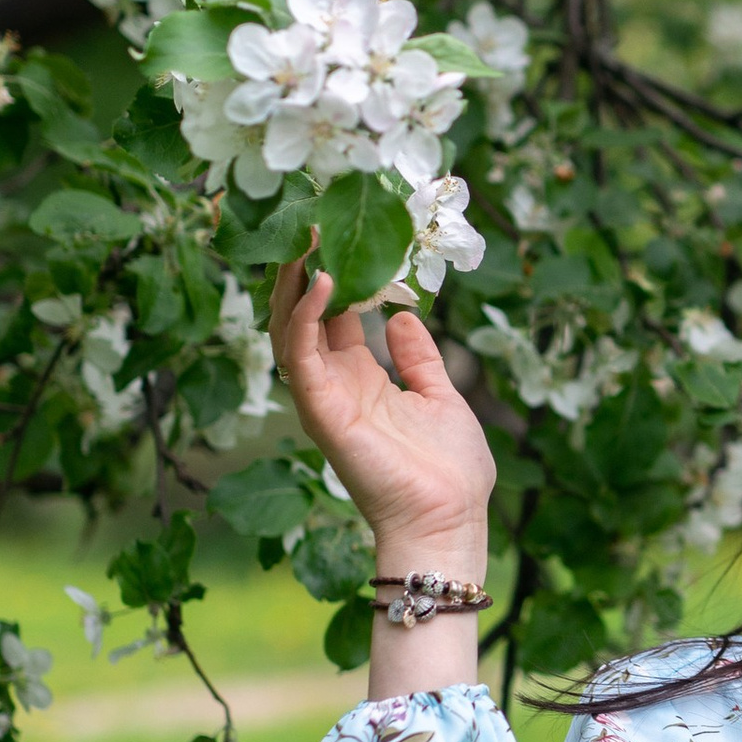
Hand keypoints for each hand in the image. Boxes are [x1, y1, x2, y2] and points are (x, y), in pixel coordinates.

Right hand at [269, 256, 495, 567]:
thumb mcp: (442, 397)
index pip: (335, 318)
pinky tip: (324, 282)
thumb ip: (421, 358)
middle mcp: (336, 385)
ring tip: (308, 238)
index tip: (342, 235)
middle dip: (305, 270)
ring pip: (291, 329)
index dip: (335, 275)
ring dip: (296, 283)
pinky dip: (308, 317)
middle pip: (304, 316)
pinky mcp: (321, 411)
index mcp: (363, 381)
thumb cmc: (450, 471)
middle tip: (314, 222)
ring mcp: (324, 398)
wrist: (449, 519)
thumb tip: (407, 317)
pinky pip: (301, 356)